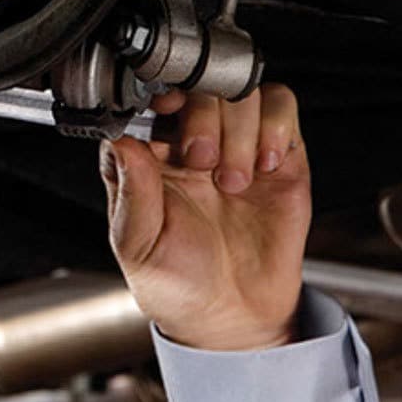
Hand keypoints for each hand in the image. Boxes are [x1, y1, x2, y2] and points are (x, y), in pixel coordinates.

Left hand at [100, 84, 310, 350]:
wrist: (232, 314)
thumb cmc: (178, 283)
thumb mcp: (139, 245)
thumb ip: (131, 192)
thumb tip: (121, 140)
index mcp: (149, 158)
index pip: (150, 99)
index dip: (159, 95)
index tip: (165, 111)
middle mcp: (190, 143)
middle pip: (198, 86)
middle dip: (202, 117)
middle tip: (202, 161)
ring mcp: (235, 145)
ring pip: (240, 91)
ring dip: (239, 129)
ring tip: (233, 181)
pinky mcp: (277, 154)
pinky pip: (280, 107)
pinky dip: (274, 127)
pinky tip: (263, 166)